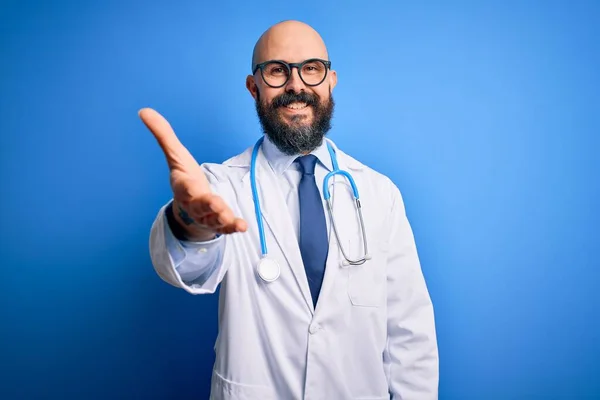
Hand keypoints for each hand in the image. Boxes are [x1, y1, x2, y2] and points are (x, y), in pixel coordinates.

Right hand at [139, 108, 246, 238]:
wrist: (189, 208)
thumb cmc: (185, 178)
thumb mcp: (176, 156)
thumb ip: (163, 134)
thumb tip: (143, 110)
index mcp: (183, 186)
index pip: (184, 186)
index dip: (186, 187)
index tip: (189, 185)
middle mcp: (194, 203)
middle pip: (200, 205)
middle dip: (208, 205)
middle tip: (216, 204)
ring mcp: (207, 215)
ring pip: (212, 219)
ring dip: (221, 218)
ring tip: (230, 218)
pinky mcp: (218, 223)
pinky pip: (225, 227)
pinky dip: (233, 227)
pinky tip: (242, 227)